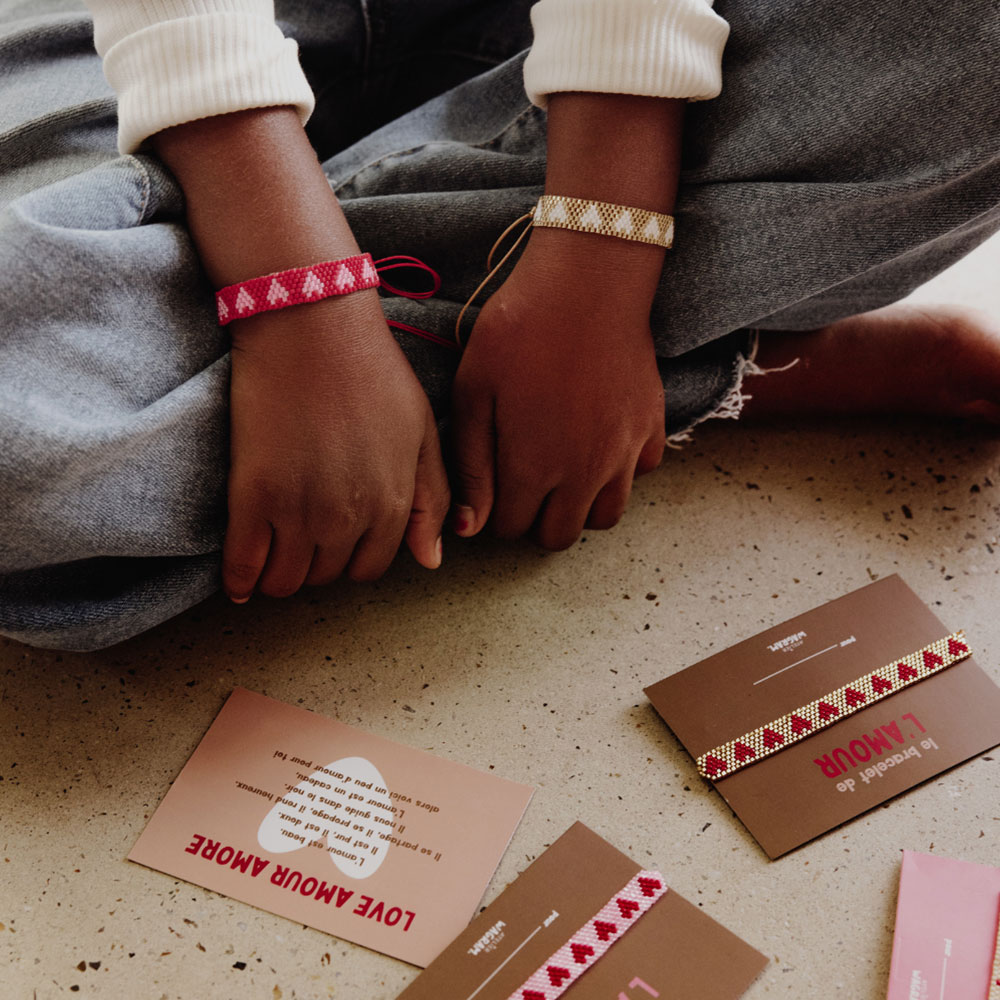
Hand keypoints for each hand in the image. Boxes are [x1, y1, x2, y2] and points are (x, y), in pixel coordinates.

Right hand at [223, 290, 448, 600]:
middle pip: (326, 575)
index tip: (339, 541)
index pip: (370, 567)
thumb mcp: (422, 433)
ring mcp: (299, 511)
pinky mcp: (253, 496)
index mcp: (392, 502)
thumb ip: (431, 500)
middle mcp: (348, 518)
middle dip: (318, 563)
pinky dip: (239, 581)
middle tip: (304, 536)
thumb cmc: (372, 373)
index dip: (354, 557)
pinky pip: (243, 565)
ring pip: (286, 580)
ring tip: (273, 554)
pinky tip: (239, 586)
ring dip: (280, 575)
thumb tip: (431, 560)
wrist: (311, 327)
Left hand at [451, 234, 665, 549]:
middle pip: (558, 536)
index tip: (493, 486)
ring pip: (604, 517)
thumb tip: (469, 528)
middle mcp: (583, 473)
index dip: (494, 513)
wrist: (586, 283)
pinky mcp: (652, 428)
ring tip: (562, 474)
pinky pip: (639, 475)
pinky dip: (619, 472)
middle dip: (535, 520)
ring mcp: (623, 453)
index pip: (510, 528)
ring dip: (579, 507)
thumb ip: (472, 466)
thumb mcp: (474, 393)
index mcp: (532, 467)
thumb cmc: (518, 331)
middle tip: (525, 486)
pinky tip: (598, 442)